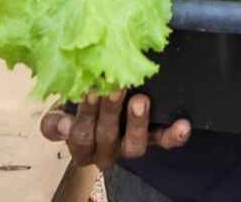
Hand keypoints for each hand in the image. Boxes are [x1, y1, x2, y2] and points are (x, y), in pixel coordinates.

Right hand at [40, 92, 190, 169]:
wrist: (104, 107)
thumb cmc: (79, 106)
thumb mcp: (62, 111)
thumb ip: (57, 118)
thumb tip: (62, 124)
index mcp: (82, 146)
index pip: (80, 136)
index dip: (84, 115)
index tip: (89, 90)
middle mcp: (106, 152)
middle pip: (106, 136)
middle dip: (110, 111)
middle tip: (115, 87)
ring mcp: (131, 146)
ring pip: (135, 145)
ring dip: (137, 123)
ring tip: (140, 101)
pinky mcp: (154, 141)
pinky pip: (165, 142)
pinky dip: (174, 135)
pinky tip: (183, 125)